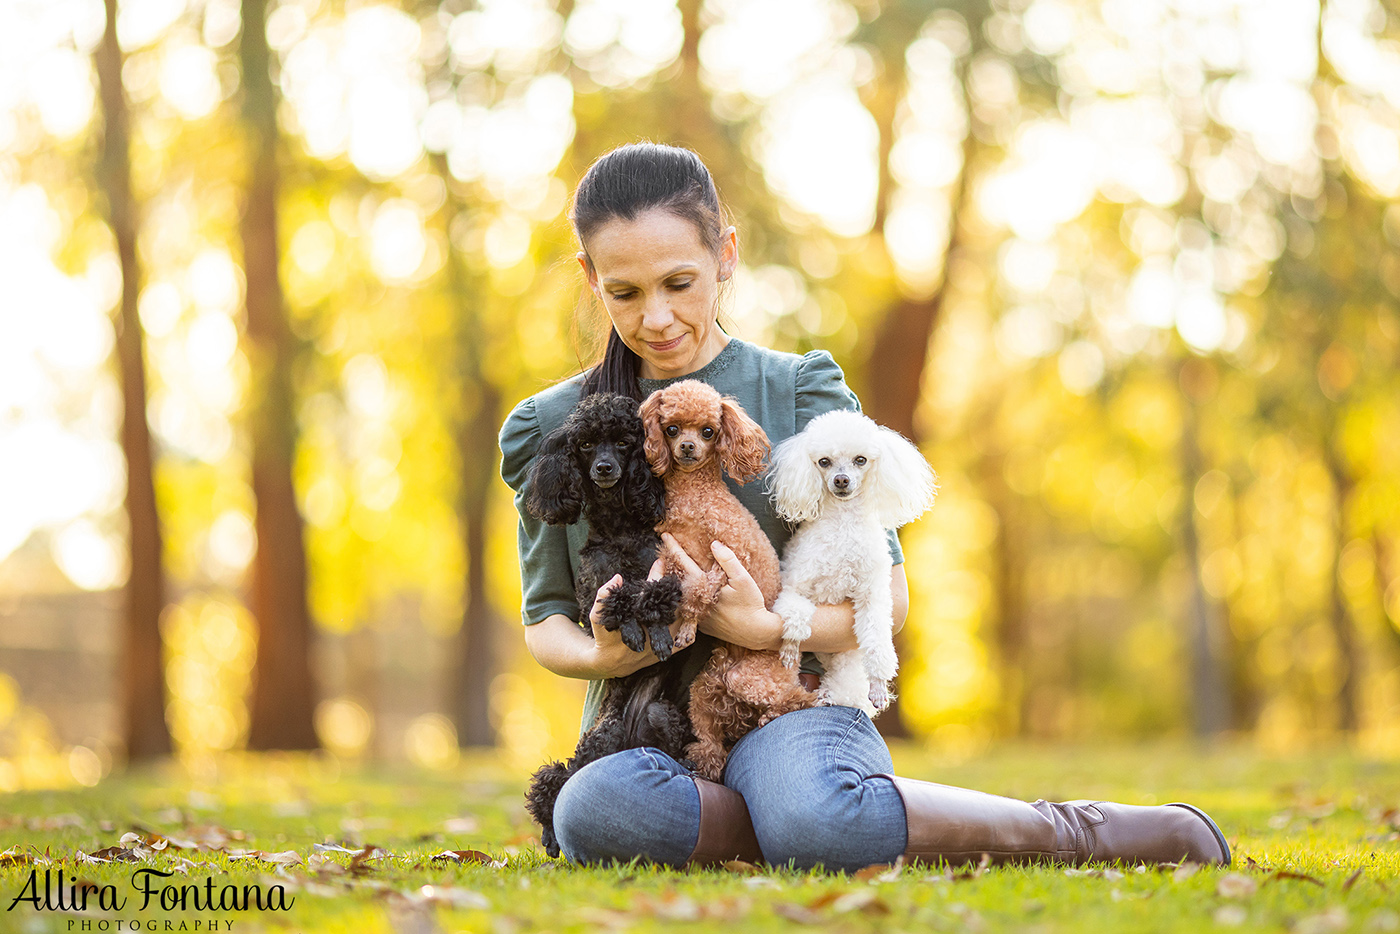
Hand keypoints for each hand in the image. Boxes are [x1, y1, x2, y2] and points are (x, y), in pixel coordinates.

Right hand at [586, 572, 687, 677]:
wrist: (609, 663)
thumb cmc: (604, 636)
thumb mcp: (597, 617)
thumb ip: (603, 596)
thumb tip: (617, 577)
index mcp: (634, 624)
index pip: (649, 596)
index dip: (655, 576)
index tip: (660, 562)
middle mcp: (650, 636)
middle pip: (669, 608)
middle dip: (673, 590)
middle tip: (677, 575)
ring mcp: (662, 646)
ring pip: (681, 622)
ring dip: (682, 605)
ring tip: (684, 588)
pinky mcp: (667, 653)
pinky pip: (686, 639)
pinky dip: (689, 625)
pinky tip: (689, 611)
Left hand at [661, 533, 779, 650]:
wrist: (755, 632)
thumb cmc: (751, 604)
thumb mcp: (743, 579)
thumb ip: (728, 560)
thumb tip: (714, 544)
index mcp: (704, 588)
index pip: (684, 563)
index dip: (674, 548)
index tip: (665, 536)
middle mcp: (695, 601)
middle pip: (677, 578)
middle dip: (669, 563)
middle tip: (663, 551)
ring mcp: (696, 614)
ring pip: (682, 593)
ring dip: (676, 580)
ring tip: (671, 568)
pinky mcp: (700, 624)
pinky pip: (688, 606)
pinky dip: (685, 595)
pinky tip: (686, 589)